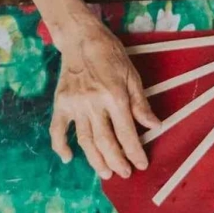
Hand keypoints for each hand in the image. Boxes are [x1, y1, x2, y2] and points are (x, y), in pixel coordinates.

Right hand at [49, 16, 161, 178]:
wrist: (81, 39)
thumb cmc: (111, 55)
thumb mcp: (132, 76)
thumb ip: (141, 104)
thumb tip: (154, 126)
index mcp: (114, 96)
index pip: (127, 132)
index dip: (135, 152)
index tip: (141, 164)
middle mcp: (93, 103)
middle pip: (105, 141)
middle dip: (117, 161)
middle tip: (125, 173)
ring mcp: (74, 104)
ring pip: (85, 140)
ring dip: (95, 160)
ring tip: (106, 173)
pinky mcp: (60, 103)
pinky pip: (58, 129)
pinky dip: (60, 145)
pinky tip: (68, 158)